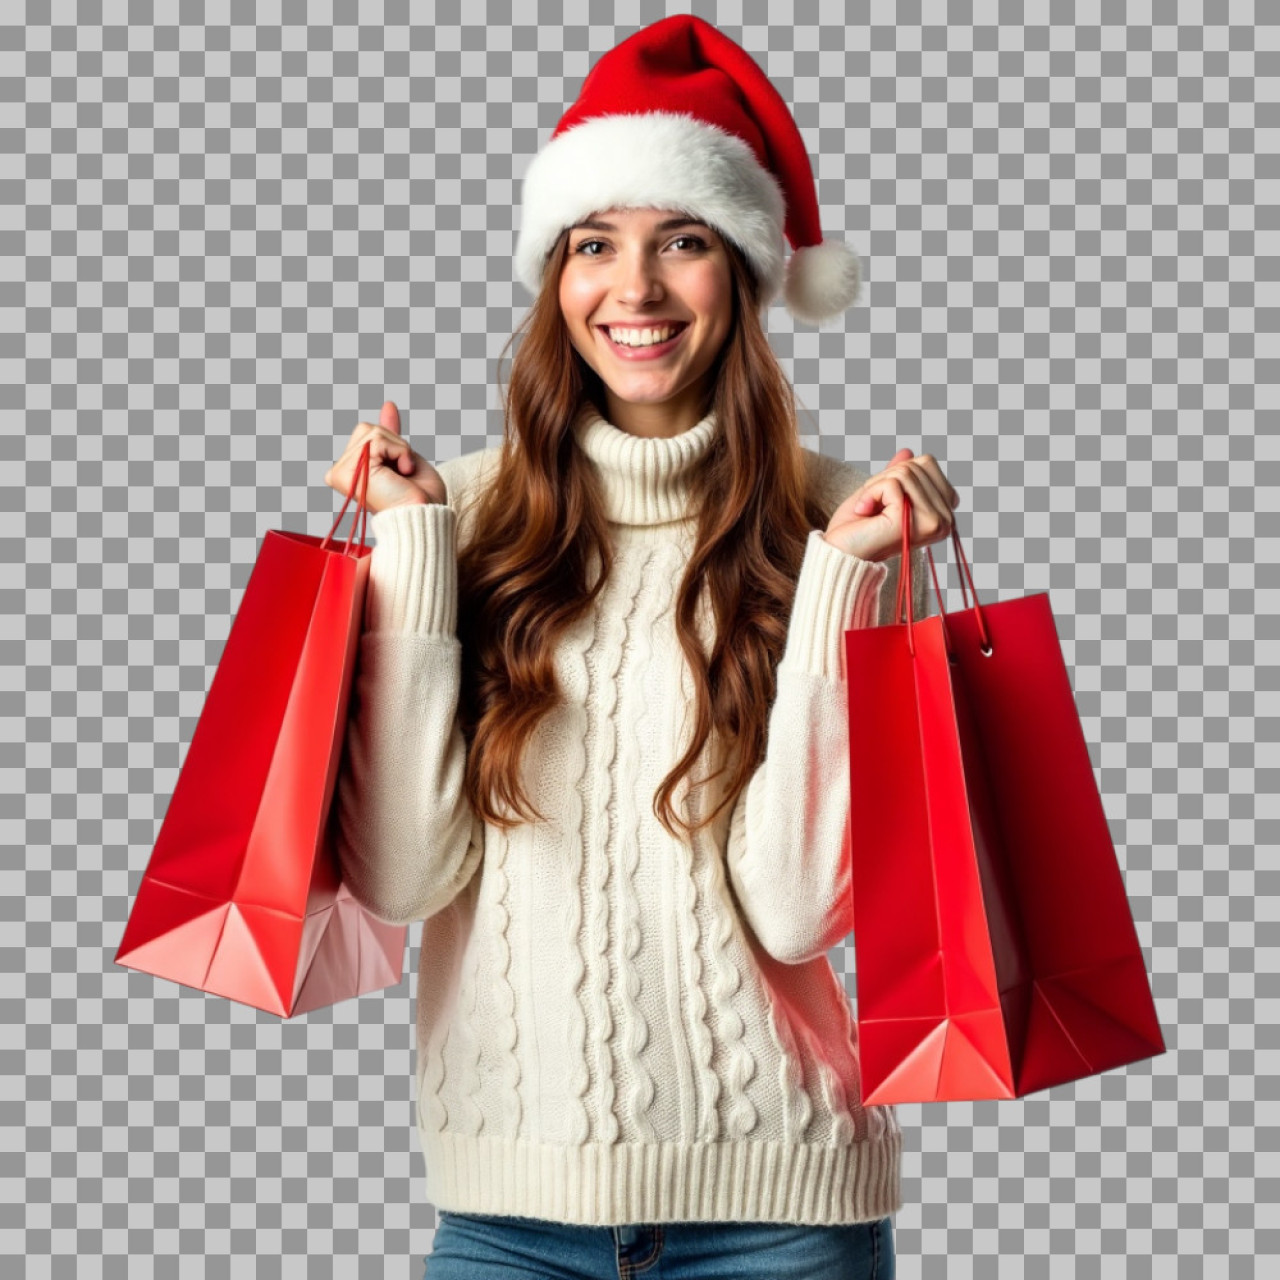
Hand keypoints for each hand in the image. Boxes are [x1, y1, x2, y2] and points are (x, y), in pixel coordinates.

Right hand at [324, 401, 445, 513]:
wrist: (424, 518)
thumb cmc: (419, 498)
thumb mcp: (404, 458)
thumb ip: (390, 435)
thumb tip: (388, 404)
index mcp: (351, 472)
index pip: (367, 435)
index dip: (392, 441)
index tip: (403, 467)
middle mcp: (340, 472)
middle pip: (368, 428)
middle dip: (395, 445)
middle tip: (403, 475)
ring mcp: (342, 471)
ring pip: (373, 431)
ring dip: (399, 449)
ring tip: (402, 475)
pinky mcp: (349, 471)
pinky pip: (379, 439)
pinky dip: (399, 452)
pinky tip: (401, 474)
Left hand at [823, 448, 959, 562]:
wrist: (839, 553)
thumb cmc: (857, 528)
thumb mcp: (880, 493)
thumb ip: (898, 475)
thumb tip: (907, 451)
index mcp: (941, 513)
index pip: (927, 464)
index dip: (898, 473)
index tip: (883, 498)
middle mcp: (944, 520)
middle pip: (918, 465)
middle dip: (886, 478)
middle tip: (873, 505)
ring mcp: (933, 522)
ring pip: (906, 472)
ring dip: (876, 486)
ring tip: (869, 510)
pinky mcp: (914, 521)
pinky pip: (892, 483)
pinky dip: (870, 493)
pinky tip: (865, 512)